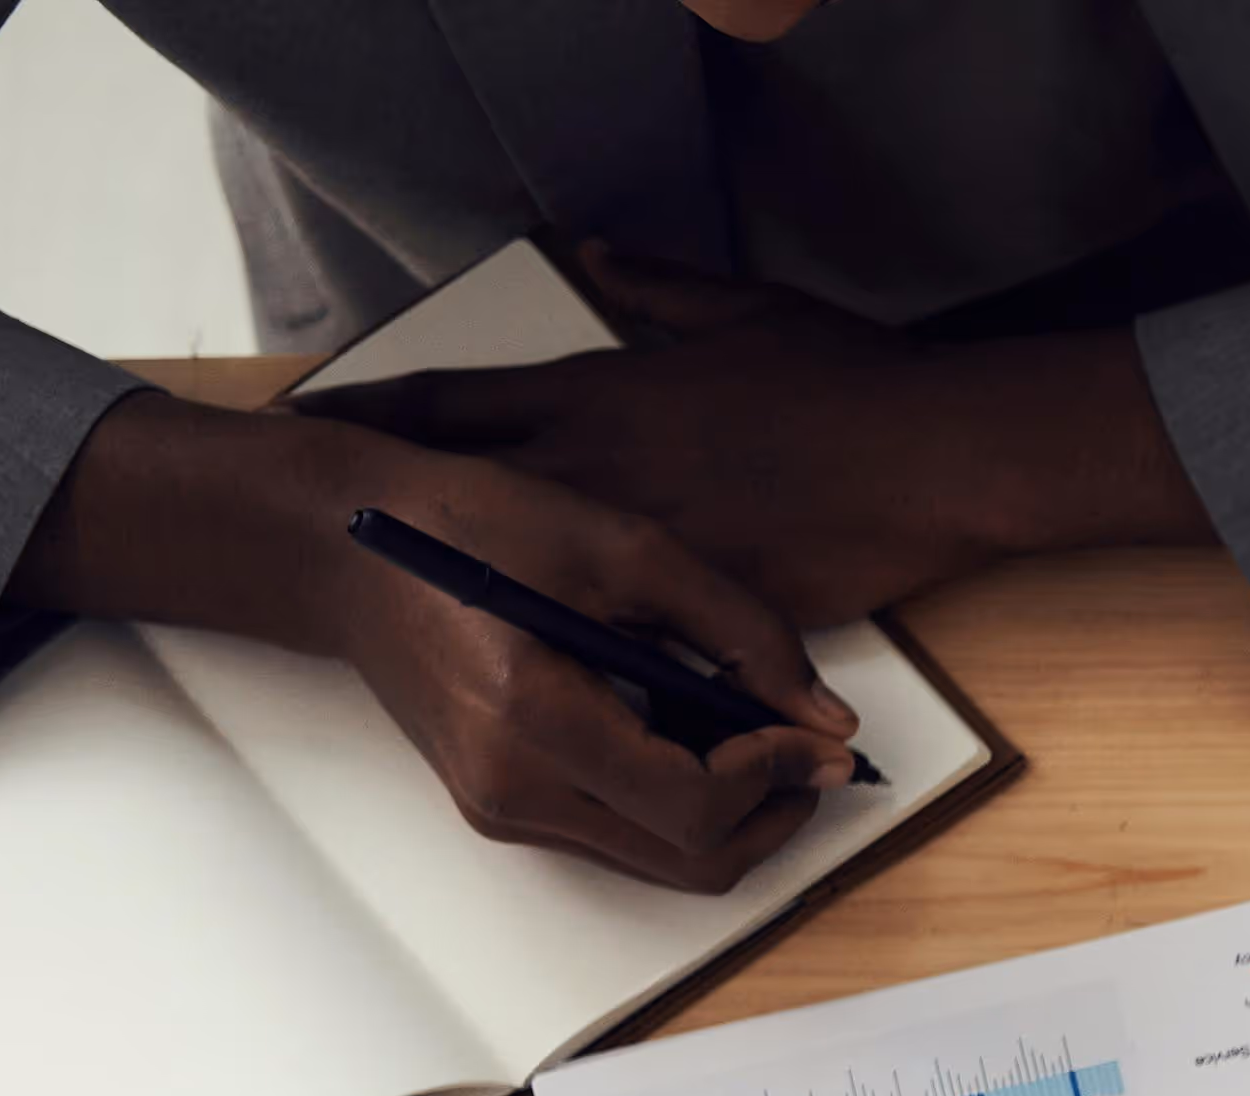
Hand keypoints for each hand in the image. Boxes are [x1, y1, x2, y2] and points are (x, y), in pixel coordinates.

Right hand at [6, 396, 850, 891]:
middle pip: (690, 860)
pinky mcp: (500, 807)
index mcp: (533, 720)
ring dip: (731, 818)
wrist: (349, 546)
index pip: (695, 803)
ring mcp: (501, 809)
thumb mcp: (623, 547)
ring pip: (661, 863)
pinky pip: (620, 839)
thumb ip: (741, 631)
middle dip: (772, 816)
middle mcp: (512, 788)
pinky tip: (695, 743)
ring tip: (763, 747)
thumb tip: (828, 721)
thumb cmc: (473, 524)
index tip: (821, 738)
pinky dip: (679, 809)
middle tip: (812, 758)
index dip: (778, 776)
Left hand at [304, 243, 1196, 625]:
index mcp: (598, 394)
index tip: (317, 425)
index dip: (375, 415)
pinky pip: (629, 647)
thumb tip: (596, 258)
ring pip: (530, 585)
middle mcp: (599, 471)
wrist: (932, 459)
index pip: (450, 402)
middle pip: (458, 499)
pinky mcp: (700, 606)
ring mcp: (642, 546)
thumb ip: (656, 288)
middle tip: (330, 538)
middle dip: (391, 518)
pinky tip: (558, 683)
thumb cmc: (848, 383)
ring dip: (481, 605)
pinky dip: (592, 663)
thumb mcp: (744, 309)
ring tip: (428, 627)